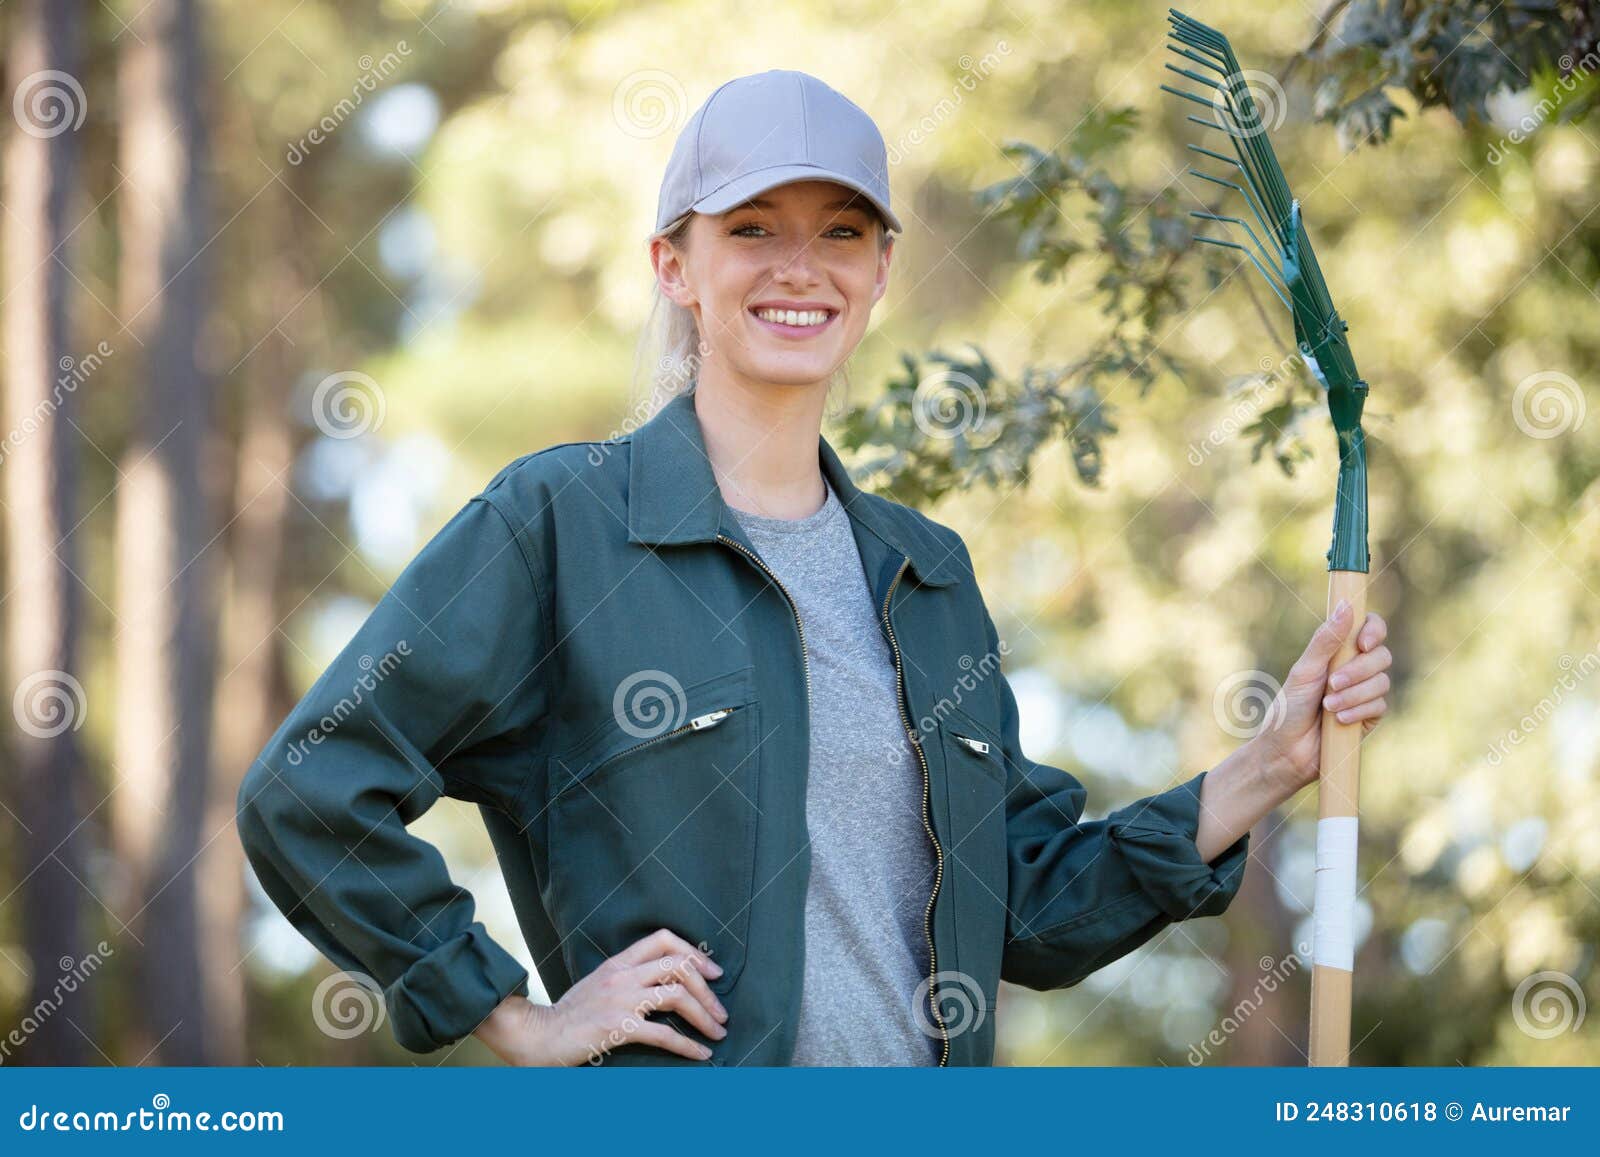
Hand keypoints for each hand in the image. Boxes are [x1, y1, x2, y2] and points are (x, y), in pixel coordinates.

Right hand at [471, 928, 727, 1064]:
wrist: (538, 1035)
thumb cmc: (569, 1015)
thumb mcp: (599, 984)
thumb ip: (627, 978)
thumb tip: (662, 984)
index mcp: (618, 963)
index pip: (663, 939)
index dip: (694, 953)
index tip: (713, 973)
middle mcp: (622, 976)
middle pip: (678, 967)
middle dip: (707, 989)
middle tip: (720, 1011)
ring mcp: (620, 1000)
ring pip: (676, 996)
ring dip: (704, 1015)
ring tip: (717, 1032)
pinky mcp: (617, 1027)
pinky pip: (663, 1033)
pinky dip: (687, 1045)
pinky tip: (699, 1053)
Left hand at [1250, 601, 1390, 792]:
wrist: (1287, 750)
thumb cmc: (1289, 707)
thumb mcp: (1304, 670)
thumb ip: (1326, 640)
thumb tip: (1346, 605)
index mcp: (1339, 651)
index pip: (1371, 628)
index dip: (1374, 630)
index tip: (1362, 643)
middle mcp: (1356, 668)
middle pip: (1381, 655)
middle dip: (1357, 671)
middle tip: (1331, 684)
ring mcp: (1365, 692)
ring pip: (1382, 682)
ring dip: (1353, 694)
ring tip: (1328, 707)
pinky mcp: (1370, 716)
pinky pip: (1380, 705)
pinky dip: (1358, 711)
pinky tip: (1338, 720)